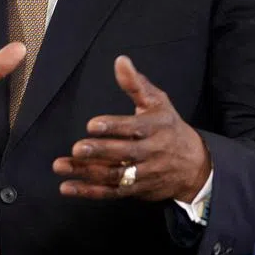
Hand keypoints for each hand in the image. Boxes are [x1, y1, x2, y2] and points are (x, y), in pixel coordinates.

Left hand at [53, 55, 211, 201]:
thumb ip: (136, 84)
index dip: (113, 127)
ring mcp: (143, 174)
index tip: (92, 125)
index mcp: (156, 128)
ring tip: (61, 165)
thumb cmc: (169, 127)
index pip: (134, 128)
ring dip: (86, 172)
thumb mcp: (157, 102)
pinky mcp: (136, 190)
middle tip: (77, 148)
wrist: (194, 165)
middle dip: (100, 152)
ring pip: (114, 175)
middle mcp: (150, 152)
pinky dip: (89, 192)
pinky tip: (67, 187)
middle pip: (124, 154)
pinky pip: (111, 193)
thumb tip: (120, 61)